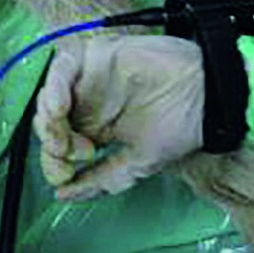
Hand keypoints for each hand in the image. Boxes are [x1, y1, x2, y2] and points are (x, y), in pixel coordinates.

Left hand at [35, 34, 205, 200]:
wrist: (206, 96)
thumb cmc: (180, 127)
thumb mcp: (137, 163)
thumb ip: (101, 179)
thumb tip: (62, 197)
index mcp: (95, 127)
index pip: (58, 144)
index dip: (53, 163)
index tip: (63, 177)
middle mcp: (88, 102)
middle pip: (47, 121)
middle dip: (50, 143)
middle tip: (69, 155)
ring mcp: (90, 78)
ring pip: (48, 95)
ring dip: (47, 120)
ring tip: (65, 137)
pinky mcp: (97, 55)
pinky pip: (62, 66)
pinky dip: (53, 87)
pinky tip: (61, 107)